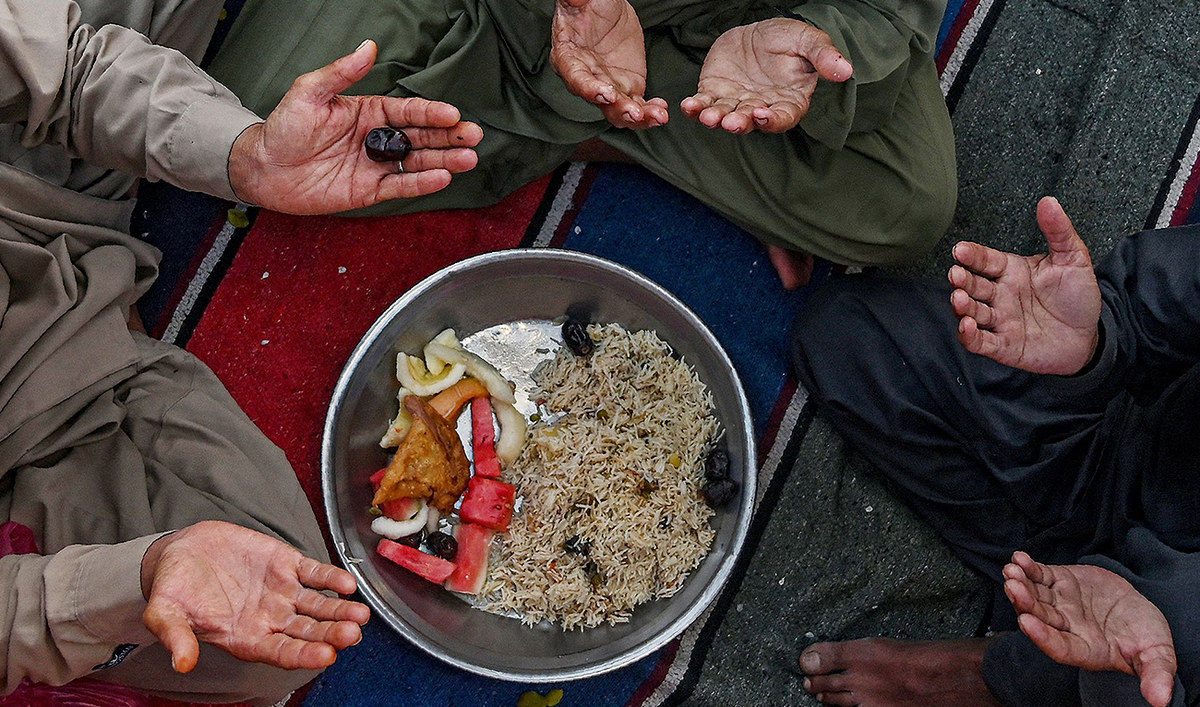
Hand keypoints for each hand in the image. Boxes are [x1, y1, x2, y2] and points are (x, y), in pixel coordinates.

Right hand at [140, 521, 370, 672]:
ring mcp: (281, 591)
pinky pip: (313, 573)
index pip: (280, 653)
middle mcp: (270, 618)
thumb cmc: (174, 589)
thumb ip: (176, 636)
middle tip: (351, 634)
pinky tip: (346, 583)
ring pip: (317, 605)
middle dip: (331, 634)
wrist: (181, 552)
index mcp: (246, 637)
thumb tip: (182, 663)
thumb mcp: (165, 613)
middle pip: (307, 632)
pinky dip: (330, 578)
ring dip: (339, 610)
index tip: (325, 657)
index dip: (302, 656)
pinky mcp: (286, 563)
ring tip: (360, 613)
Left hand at [228, 40, 482, 213]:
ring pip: (418, 163)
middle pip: (422, 137)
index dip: (430, 113)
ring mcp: (375, 165)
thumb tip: (368, 48)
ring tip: (468, 159)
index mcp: (368, 112)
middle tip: (474, 135)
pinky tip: (441, 178)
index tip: (452, 114)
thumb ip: (341, 72)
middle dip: (449, 137)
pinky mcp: (369, 191)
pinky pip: (400, 187)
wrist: (265, 168)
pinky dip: (421, 184)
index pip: (407, 111)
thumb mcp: (310, 92)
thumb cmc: (284, 128)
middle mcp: (377, 138)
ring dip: (444, 161)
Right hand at [551, 0, 668, 128]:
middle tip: (635, 113)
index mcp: (569, 59)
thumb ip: (575, 0)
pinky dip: (650, 111)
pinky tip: (662, 110)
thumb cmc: (586, 4)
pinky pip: (638, 106)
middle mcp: (587, 80)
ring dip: (639, 117)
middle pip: (600, 102)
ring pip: (621, 110)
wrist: (605, 9)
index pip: (576, 79)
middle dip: (619, 110)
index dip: (590, 89)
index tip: (607, 94)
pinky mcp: (628, 87)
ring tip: (659, 116)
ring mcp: (608, 86)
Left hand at [680, 18, 851, 133]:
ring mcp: (736, 103)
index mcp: (788, 102)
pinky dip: (695, 108)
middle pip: (750, 122)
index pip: (782, 118)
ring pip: (725, 117)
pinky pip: (703, 104)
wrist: (756, 31)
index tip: (762, 114)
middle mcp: (760, 108)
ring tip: (708, 117)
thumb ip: (824, 57)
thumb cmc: (787, 40)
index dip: (772, 120)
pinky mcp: (714, 93)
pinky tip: (688, 106)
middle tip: (731, 122)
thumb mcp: (808, 41)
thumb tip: (846, 71)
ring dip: (715, 119)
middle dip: (740, 123)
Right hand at [948, 197, 1101, 374]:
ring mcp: (1000, 321)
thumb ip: (1059, 231)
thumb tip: (1048, 201)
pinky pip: (980, 342)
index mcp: (1012, 272)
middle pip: (973, 285)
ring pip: (972, 312)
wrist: (1090, 338)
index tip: (960, 250)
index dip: (972, 255)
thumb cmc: (1078, 298)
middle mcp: (1001, 295)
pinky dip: (969, 336)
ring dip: (962, 306)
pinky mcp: (1003, 347)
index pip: (985, 260)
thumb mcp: (1074, 259)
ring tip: (959, 299)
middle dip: (961, 280)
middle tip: (956, 274)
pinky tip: (966, 326)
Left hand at [1004, 551, 1176, 706]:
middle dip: (1025, 603)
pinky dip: (1029, 568)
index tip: (1026, 623)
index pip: (1059, 647)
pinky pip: (1040, 576)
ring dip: (1021, 584)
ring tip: (1011, 571)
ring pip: (1035, 596)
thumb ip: (1155, 674)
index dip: (1042, 637)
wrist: (1139, 609)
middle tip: (1013, 587)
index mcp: (1086, 650)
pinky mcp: (1060, 583)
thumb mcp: (1157, 656)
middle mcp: (1067, 627)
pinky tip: (1020, 559)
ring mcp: (1060, 604)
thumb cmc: (1146, 636)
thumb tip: (1160, 701)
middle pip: (1040, 618)